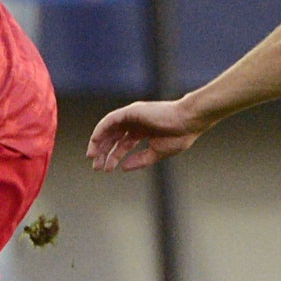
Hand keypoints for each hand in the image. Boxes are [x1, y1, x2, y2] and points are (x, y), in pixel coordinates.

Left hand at [87, 99, 206, 171]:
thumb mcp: (157, 153)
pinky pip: (110, 120)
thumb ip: (140, 160)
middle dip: (104, 152)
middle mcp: (135, 122)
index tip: (106, 169)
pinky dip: (101, 130)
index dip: (114, 157)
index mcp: (143, 131)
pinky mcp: (131, 111)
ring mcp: (132, 116)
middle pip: (114, 138)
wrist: (188, 122)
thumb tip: (123, 168)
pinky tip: (95, 141)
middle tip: (96, 167)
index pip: (123, 144)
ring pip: (109, 129)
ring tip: (92, 157)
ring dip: (99, 142)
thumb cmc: (179, 136)